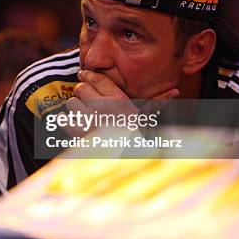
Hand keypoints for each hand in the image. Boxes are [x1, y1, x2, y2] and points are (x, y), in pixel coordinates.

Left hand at [63, 70, 178, 134]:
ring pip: (71, 103)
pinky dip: (65, 122)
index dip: (88, 75)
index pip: (97, 78)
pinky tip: (73, 125)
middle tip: (84, 99)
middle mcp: (104, 107)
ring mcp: (90, 120)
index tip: (84, 75)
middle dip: (81, 93)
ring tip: (81, 115)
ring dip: (74, 109)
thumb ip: (156, 103)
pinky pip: (63, 120)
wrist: (128, 162)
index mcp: (119, 101)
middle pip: (81, 88)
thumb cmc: (139, 140)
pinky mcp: (79, 134)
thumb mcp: (147, 119)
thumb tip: (175, 91)